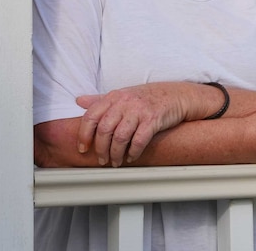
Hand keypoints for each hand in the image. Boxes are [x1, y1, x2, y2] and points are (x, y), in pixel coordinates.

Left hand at [76, 82, 192, 166]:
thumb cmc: (147, 97)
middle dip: (101, 149)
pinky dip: (133, 152)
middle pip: (105, 129)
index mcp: (114, 97)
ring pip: (120, 137)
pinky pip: (139, 140)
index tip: (83, 148)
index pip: (91, 116)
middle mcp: (125, 102)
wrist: (176, 95)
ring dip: (116, 154)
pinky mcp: (153, 120)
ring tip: (116, 162)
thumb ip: (100, 99)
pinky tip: (131, 157)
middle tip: (102, 160)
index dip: (84, 135)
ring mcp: (139, 111)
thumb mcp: (122, 94)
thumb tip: (79, 100)